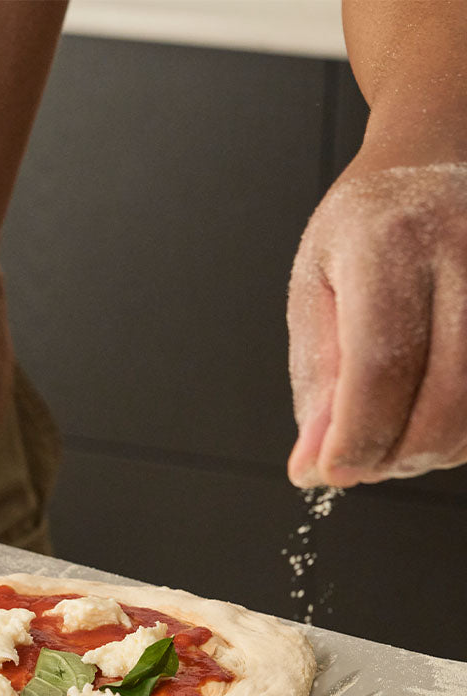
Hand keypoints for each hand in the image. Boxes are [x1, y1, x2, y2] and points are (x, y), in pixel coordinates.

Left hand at [286, 161, 466, 487]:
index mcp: (388, 246)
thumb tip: (312, 466)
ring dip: (433, 451)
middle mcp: (463, 254)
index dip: (355, 437)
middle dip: (395, 456)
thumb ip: (317, 378)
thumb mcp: (315, 288)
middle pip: (443, 399)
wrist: (438, 154)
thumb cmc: (365, 227)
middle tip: (359, 464)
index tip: (331, 472)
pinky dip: (466, 431)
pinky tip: (435, 420)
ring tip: (392, 440)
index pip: (379, 367)